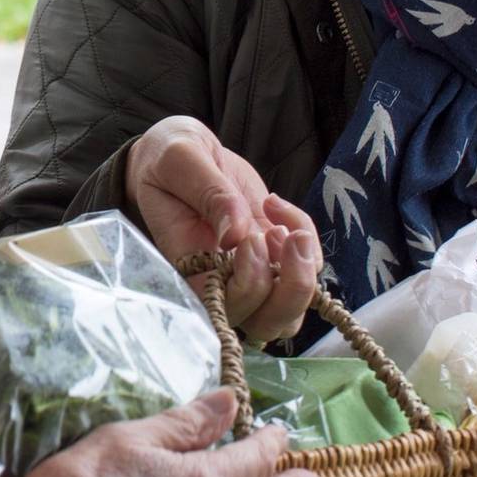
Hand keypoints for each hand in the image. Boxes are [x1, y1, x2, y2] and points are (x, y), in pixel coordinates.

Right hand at [125, 116, 322, 343]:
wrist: (184, 153)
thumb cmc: (169, 159)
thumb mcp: (180, 160)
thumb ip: (208, 193)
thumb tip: (236, 234)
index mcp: (188, 269)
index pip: (224, 309)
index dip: (248, 287)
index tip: (249, 238)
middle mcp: (221, 283)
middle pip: (266, 323)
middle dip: (289, 288)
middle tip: (277, 233)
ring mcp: (252, 273)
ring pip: (291, 312)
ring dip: (303, 274)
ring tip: (290, 230)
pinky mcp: (273, 256)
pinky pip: (307, 267)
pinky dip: (306, 237)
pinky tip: (277, 206)